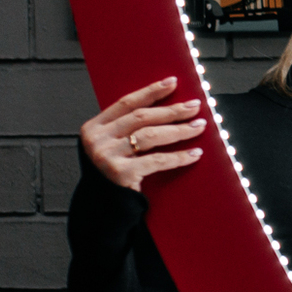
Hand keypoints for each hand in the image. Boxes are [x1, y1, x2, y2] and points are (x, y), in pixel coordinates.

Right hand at [80, 77, 205, 190]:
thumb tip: (167, 108)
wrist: (102, 209)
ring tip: (199, 127)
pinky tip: (194, 153)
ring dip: (179, 130)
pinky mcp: (121, 174)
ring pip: (151, 136)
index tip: (173, 82)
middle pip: (142, 117)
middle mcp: (97, 140)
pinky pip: (157, 160)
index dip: (151, 91)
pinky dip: (179, 157)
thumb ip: (125, 129)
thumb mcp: (111, 147)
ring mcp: (107, 157)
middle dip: (172, 110)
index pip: (126, 103)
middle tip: (194, 106)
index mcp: (93, 128)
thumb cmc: (112, 175)